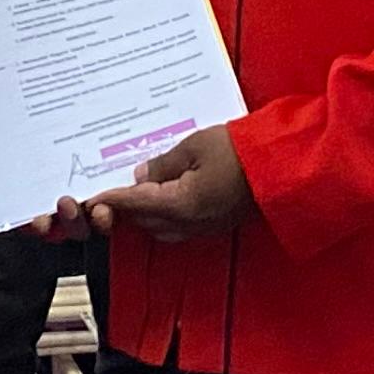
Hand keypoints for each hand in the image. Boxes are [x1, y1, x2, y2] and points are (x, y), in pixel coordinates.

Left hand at [81, 126, 250, 242]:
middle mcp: (189, 223)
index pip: (135, 203)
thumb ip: (163, 163)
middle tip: (111, 188)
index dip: (112, 198)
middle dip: (125, 207)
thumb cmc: (240, 151)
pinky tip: (161, 196)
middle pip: (144, 220)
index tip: (94, 194)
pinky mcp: (214, 225)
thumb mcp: (194, 146)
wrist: (280, 165)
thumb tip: (140, 176)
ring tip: (134, 190)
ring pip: (159, 227)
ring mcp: (203, 227)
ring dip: (143, 212)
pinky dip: (162, 214)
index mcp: (181, 204)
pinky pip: (177, 226)